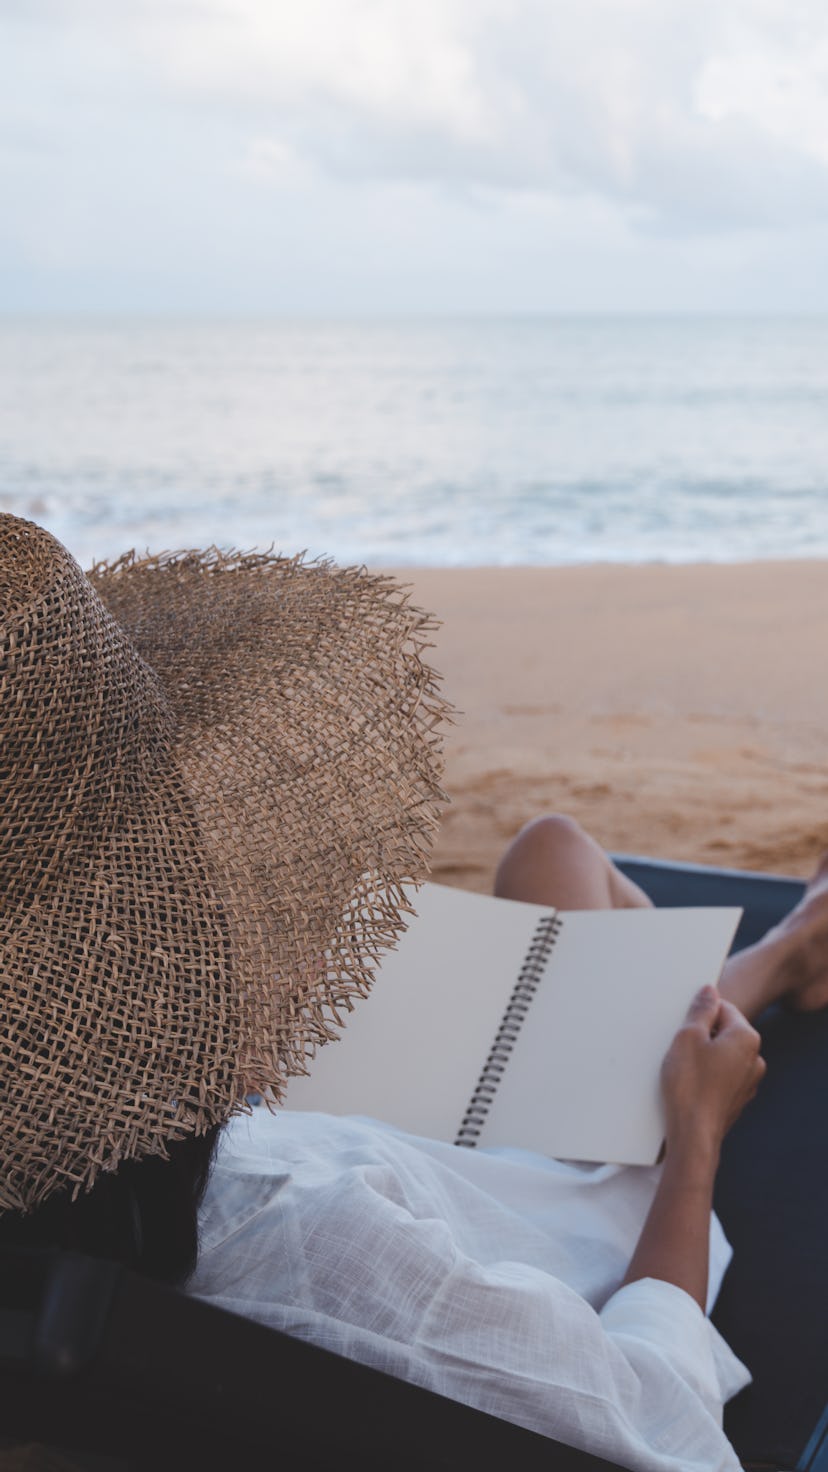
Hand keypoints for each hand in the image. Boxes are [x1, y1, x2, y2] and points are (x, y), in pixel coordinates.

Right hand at [661, 985, 765, 1155]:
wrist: (694, 1134)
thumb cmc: (690, 1086)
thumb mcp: (688, 1037)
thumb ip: (701, 1010)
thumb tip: (710, 991)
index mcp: (747, 1038)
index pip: (724, 1007)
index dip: (700, 1013)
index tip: (684, 1024)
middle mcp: (755, 1058)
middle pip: (725, 1031)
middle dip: (703, 1034)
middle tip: (681, 1047)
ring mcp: (749, 1080)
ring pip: (723, 1054)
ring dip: (704, 1055)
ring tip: (684, 1068)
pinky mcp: (738, 1097)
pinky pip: (722, 1074)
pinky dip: (708, 1074)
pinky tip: (691, 1083)